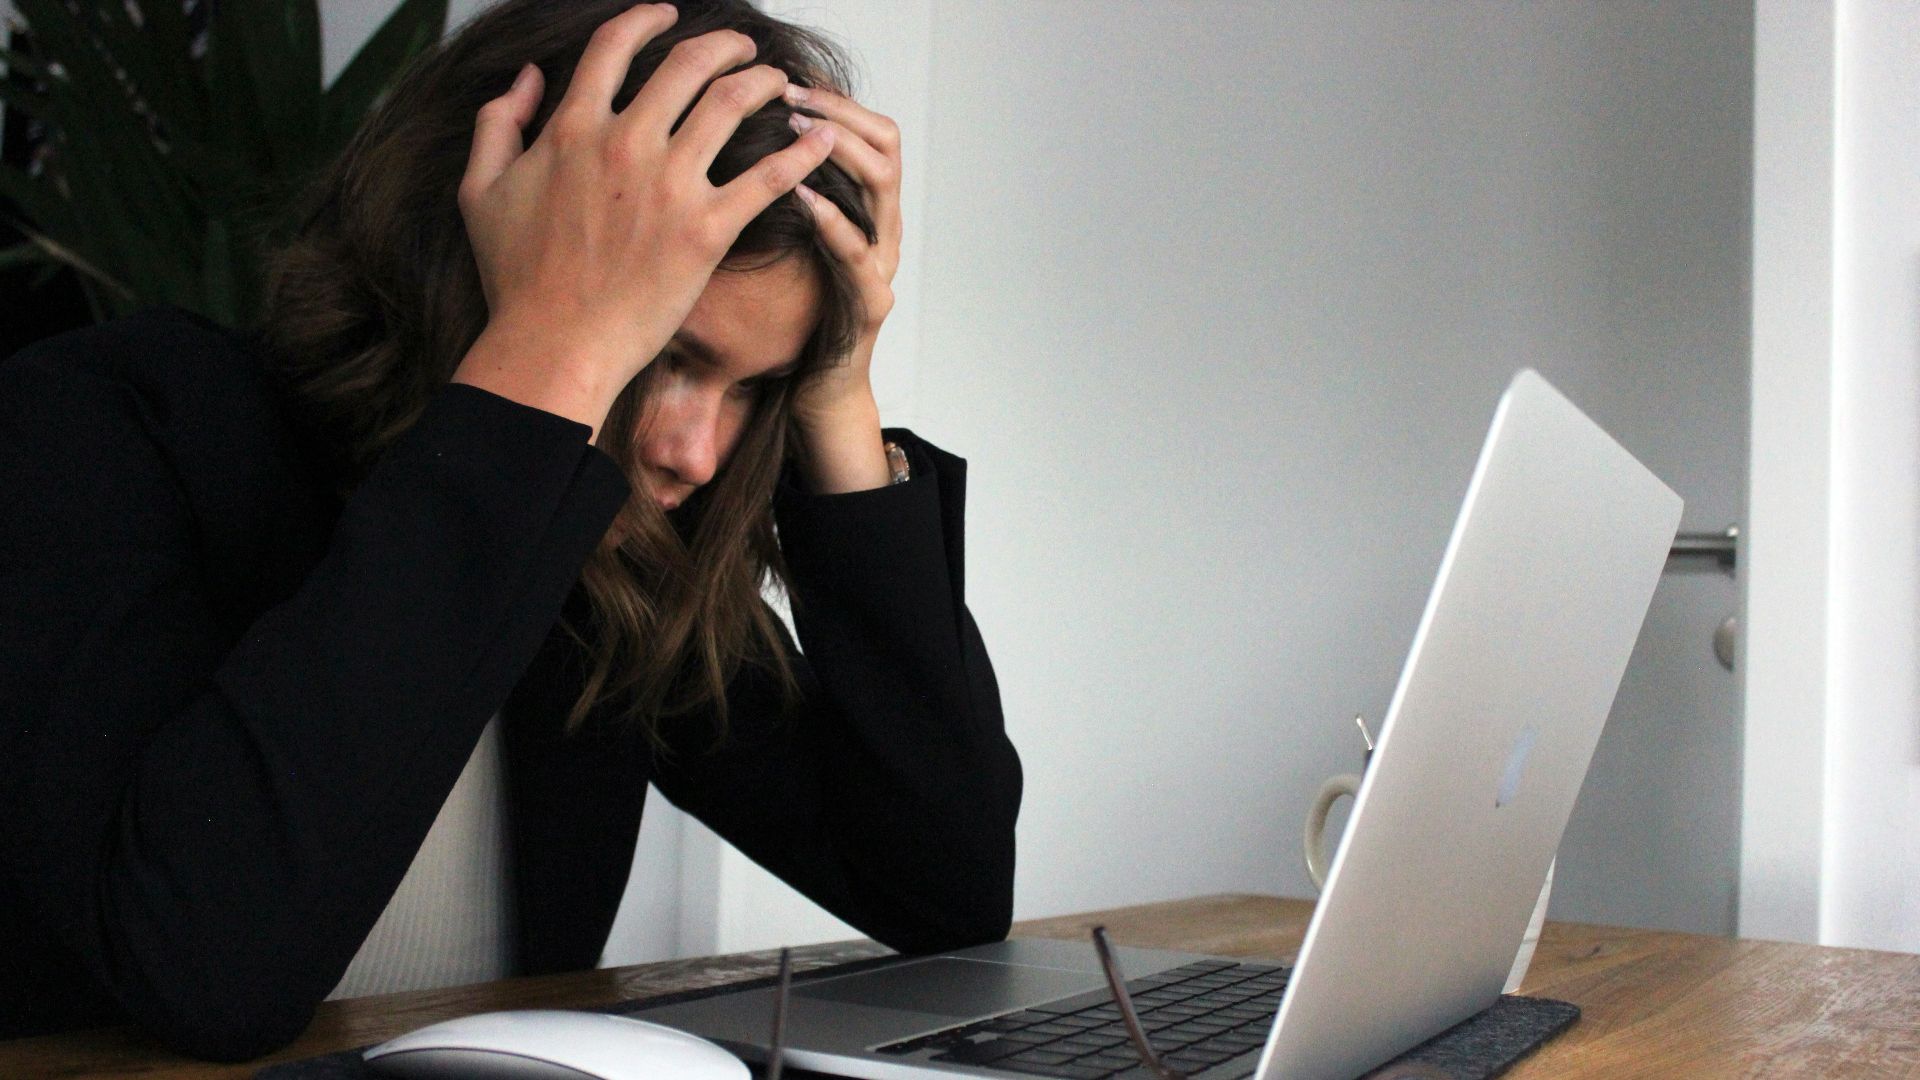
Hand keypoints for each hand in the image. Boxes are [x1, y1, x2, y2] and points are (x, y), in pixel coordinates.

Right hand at [451, 3, 837, 437]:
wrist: (553, 344)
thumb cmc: (516, 278)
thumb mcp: (480, 191)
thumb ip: (498, 123)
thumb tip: (527, 78)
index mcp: (572, 128)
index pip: (616, 45)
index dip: (647, 19)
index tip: (668, 15)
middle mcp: (626, 143)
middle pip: (688, 63)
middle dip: (724, 45)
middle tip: (743, 48)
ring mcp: (670, 185)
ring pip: (732, 103)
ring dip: (764, 82)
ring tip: (780, 83)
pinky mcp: (707, 230)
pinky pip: (768, 177)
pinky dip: (802, 152)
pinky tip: (822, 138)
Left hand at [786, 85, 903, 489]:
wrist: (815, 392)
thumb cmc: (793, 316)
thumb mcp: (783, 242)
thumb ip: (774, 195)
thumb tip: (730, 137)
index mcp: (864, 210)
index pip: (870, 131)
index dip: (836, 99)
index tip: (790, 78)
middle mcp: (883, 229)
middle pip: (885, 144)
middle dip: (837, 111)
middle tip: (790, 95)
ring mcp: (882, 265)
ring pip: (882, 186)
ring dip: (838, 150)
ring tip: (794, 131)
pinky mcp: (871, 304)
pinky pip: (858, 252)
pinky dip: (831, 219)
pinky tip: (801, 195)